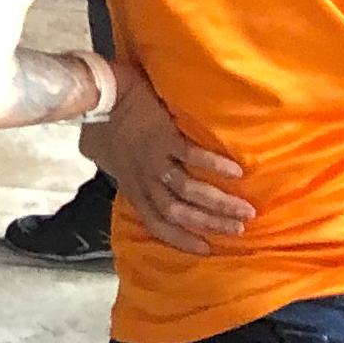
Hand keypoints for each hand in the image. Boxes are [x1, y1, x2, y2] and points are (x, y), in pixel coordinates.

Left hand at [83, 67, 248, 251]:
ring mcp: (156, 160)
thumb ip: (110, 164)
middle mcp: (146, 179)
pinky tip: (236, 172)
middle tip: (238, 230)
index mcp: (131, 185)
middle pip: (180, 212)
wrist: (99, 94)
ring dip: (220, 204)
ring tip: (246, 210)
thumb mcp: (97, 153)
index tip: (205, 248)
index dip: (180, 239)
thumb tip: (110, 165)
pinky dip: (215, 166)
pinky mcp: (166, 138)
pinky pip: (194, 156)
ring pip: (191, 191)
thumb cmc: (97, 122)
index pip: (157, 222)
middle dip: (210, 223)